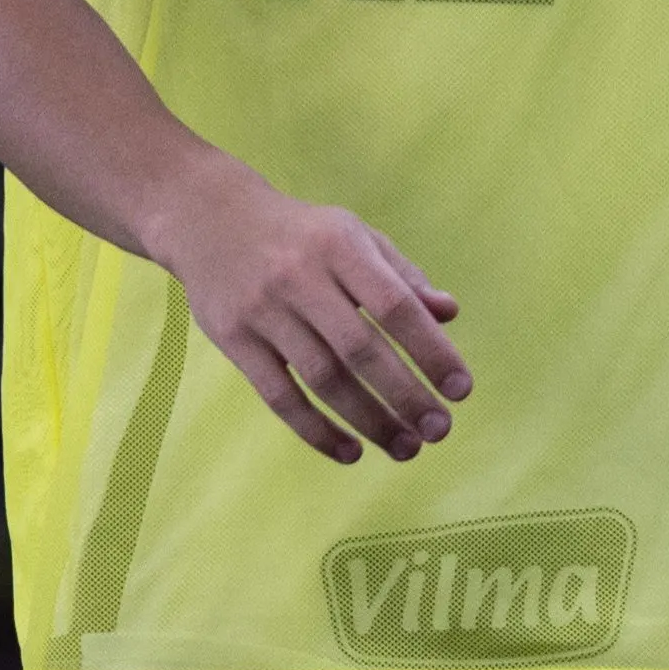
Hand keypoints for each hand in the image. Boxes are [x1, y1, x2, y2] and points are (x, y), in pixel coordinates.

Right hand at [141, 160, 467, 463]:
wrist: (207, 217)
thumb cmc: (299, 233)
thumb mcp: (353, 235)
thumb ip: (401, 275)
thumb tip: (448, 314)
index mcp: (340, 245)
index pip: (395, 306)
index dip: (431, 351)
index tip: (461, 390)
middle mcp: (301, 276)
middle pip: (361, 349)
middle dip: (405, 396)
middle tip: (438, 431)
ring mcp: (263, 309)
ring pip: (323, 378)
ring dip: (369, 420)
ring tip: (404, 448)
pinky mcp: (234, 339)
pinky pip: (280, 395)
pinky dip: (316, 430)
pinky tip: (350, 452)